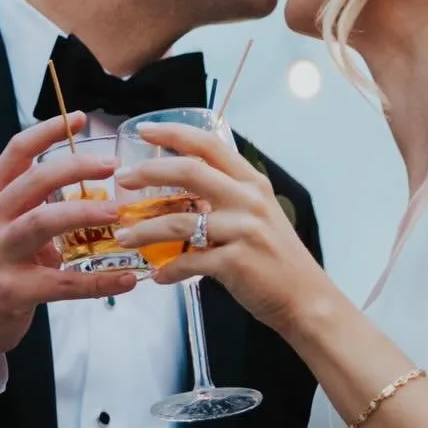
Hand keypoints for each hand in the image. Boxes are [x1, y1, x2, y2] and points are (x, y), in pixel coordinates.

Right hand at [0, 113, 136, 360]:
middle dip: (75, 167)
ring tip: (120, 213)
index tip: (78, 117)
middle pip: (33, 181)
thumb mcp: (4, 229)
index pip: (15, 152)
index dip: (46, 130)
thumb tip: (91, 187)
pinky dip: (98, 281)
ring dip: (85, 213)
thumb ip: (37, 206)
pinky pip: (62, 283)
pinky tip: (126, 278)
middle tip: (112, 164)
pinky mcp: (12, 291)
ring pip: (43, 223)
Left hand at [114, 122, 325, 333]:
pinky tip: (158, 276)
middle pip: (189, 172)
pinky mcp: (235, 262)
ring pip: (179, 221)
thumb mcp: (257, 215)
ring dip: (144, 230)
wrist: (305, 298)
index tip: (144, 130)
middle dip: (148, 172)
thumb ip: (226, 198)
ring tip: (124, 237)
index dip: (173, 133)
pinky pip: (188, 262)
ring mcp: (242, 230)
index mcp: (251, 183)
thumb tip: (182, 191)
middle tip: (122, 179)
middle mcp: (248, 200)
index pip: (209, 145)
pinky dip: (168, 270)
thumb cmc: (276, 258)